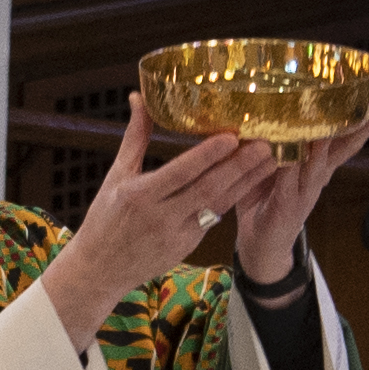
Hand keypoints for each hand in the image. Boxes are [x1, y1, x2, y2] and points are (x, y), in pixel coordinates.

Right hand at [38, 96, 283, 352]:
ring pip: (219, 204)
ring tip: (269, 160)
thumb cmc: (103, 220)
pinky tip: (251, 181)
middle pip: (208, 188)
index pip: (181, 172)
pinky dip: (233, 197)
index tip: (231, 137)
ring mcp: (177, 235)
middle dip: (239, 166)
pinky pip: (215, 218)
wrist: (99, 271)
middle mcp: (161, 216)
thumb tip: (139, 98)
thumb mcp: (115, 176)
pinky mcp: (187, 246)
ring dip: (246, 182)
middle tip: (265, 144)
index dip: (207, 155)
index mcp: (140, 195)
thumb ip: (134, 137)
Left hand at [227, 96, 368, 290]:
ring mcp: (305, 192)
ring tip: (333, 121)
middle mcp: (319, 176)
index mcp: (320, 163)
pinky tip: (292, 155)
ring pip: (319, 164)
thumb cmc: (268, 196)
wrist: (262, 244)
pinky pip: (289, 184)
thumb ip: (281, 139)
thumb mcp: (278, 163)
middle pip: (343, 147)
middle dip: (359, 126)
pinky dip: (290, 169)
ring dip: (326, 143)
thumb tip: (274, 103)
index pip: (345, 137)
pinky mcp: (286, 207)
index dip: (361, 119)